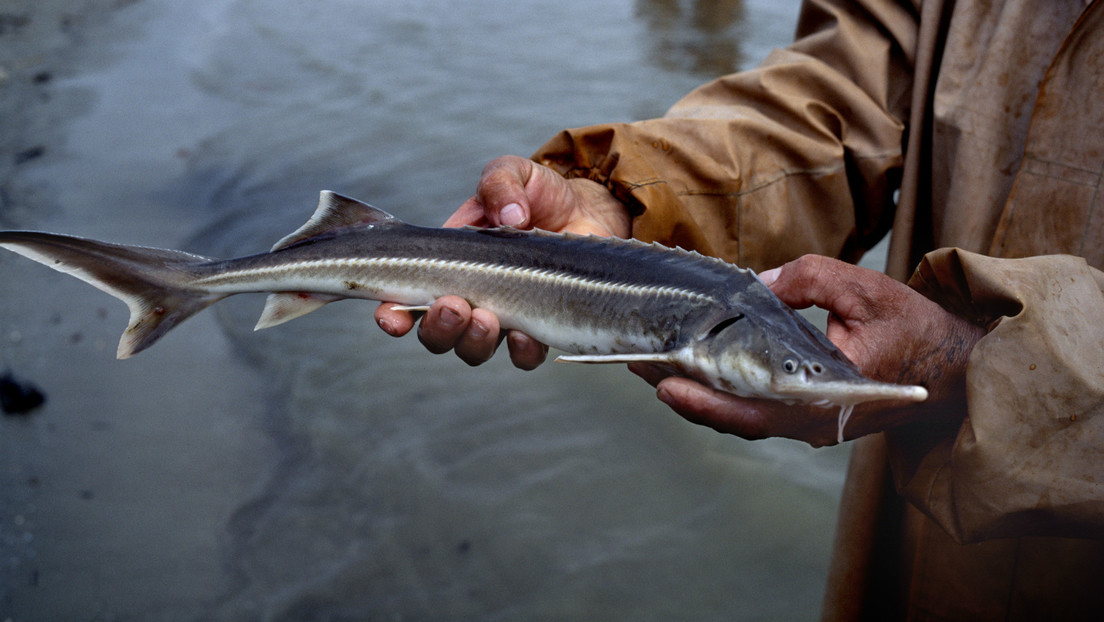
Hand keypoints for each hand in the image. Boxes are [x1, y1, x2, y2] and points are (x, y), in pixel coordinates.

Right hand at [374, 155, 630, 367]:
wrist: (587, 210)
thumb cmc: (538, 194)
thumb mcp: (512, 174)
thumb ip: (500, 183)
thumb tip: (509, 216)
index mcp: (448, 264)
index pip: (405, 298)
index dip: (392, 314)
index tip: (390, 315)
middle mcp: (469, 298)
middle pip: (436, 335)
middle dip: (437, 327)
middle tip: (454, 305)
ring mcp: (503, 317)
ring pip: (473, 351)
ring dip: (472, 340)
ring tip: (486, 318)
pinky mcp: (539, 328)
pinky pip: (523, 357)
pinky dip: (521, 352)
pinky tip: (525, 334)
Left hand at [631, 255, 985, 446]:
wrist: (957, 369)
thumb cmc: (915, 328)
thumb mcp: (863, 288)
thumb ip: (806, 280)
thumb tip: (756, 285)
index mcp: (823, 399)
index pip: (750, 408)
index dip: (702, 397)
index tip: (661, 378)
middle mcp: (808, 421)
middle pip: (730, 416)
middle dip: (680, 390)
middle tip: (635, 362)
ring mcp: (807, 423)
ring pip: (738, 416)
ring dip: (694, 392)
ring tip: (651, 362)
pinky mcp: (807, 414)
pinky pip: (754, 410)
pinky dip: (720, 392)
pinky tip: (693, 368)